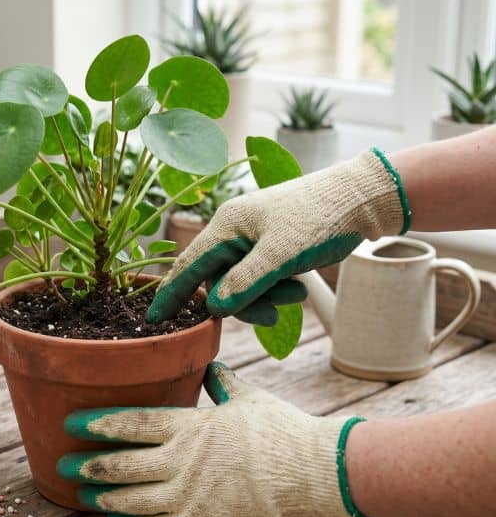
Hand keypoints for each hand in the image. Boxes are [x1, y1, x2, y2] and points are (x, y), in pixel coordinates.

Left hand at [57, 362, 375, 516]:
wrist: (313, 472)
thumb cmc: (281, 431)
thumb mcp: (248, 398)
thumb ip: (222, 382)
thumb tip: (212, 365)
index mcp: (189, 424)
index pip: (131, 422)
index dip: (97, 424)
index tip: (72, 424)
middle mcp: (181, 459)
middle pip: (122, 463)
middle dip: (90, 466)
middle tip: (65, 466)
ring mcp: (190, 493)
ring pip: (133, 498)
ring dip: (104, 498)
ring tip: (84, 497)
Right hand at [147, 149, 409, 324]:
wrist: (364, 198)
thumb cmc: (321, 217)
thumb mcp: (282, 254)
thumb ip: (246, 282)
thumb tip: (215, 308)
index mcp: (228, 224)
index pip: (188, 264)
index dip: (171, 293)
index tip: (153, 318)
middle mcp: (235, 230)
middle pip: (218, 281)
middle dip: (243, 302)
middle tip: (271, 315)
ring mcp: (253, 238)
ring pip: (241, 283)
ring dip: (265, 297)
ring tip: (295, 293)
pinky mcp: (272, 246)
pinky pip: (260, 278)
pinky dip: (276, 289)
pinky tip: (298, 285)